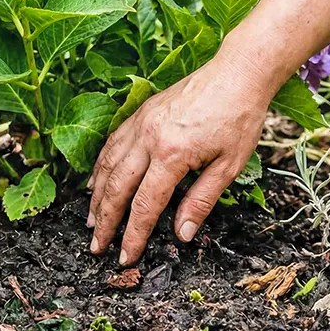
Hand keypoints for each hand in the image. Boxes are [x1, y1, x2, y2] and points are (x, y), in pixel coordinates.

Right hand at [87, 56, 270, 265]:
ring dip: (96, 196)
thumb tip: (182, 234)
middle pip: (117, 188)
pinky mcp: (141, 112)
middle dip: (104, 221)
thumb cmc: (239, 118)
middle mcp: (149, 138)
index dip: (133, 235)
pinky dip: (100, 166)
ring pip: (108, 165)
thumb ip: (201, 201)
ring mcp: (141, 123)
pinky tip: (96, 182)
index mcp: (172, 155)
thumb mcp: (228, 166)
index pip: (145, 206)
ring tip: (90, 221)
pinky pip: (112, 143)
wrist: (238, 73)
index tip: (126, 257)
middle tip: (96, 247)